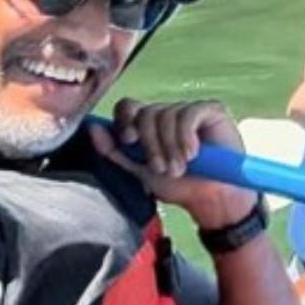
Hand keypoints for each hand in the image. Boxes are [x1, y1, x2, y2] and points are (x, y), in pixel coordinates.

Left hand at [90, 98, 252, 234]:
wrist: (211, 199)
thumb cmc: (178, 186)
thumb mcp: (140, 172)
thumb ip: (115, 152)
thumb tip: (92, 128)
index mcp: (148, 126)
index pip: (128, 106)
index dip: (125, 119)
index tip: (129, 141)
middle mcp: (167, 113)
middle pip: (146, 112)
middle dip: (151, 144)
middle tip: (163, 168)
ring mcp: (190, 110)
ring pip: (167, 114)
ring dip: (170, 147)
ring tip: (180, 168)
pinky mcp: (211, 110)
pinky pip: (189, 114)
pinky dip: (186, 136)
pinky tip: (192, 153)